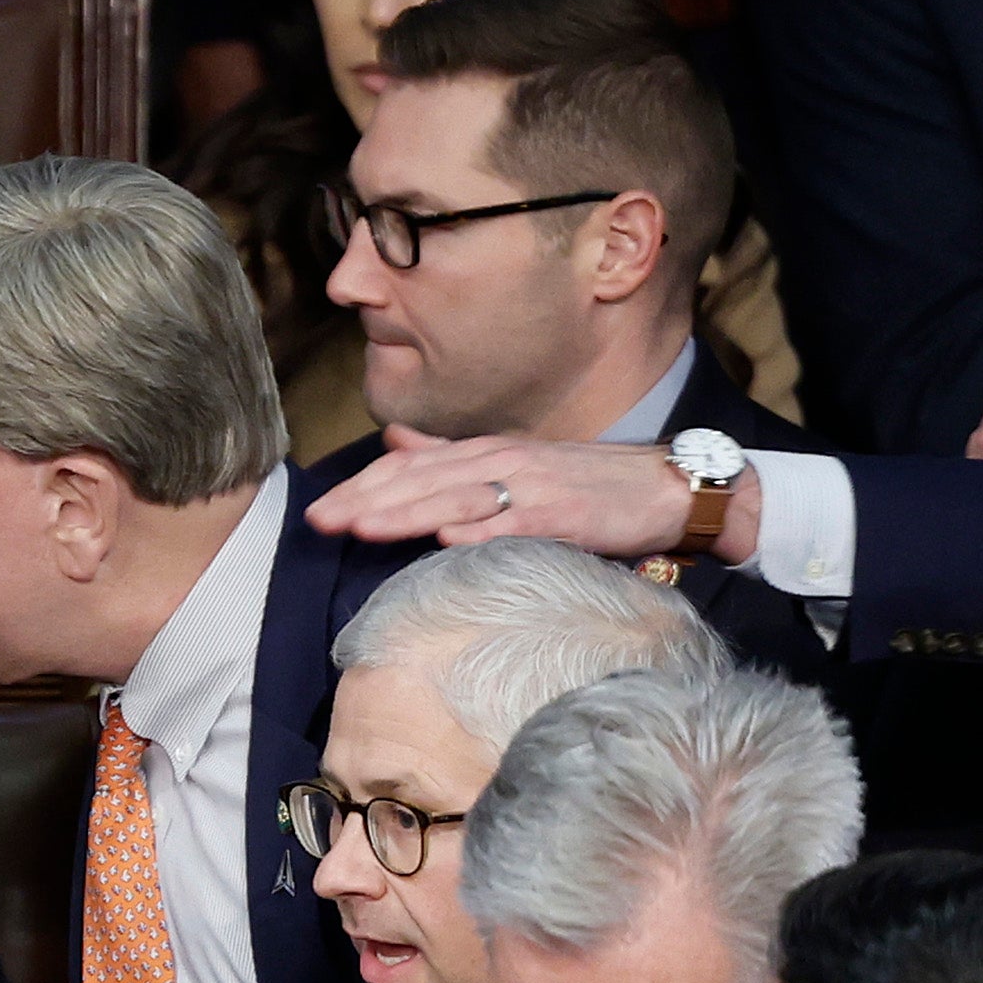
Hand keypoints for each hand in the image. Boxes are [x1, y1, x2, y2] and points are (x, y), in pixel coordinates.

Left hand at [301, 425, 760, 564]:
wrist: (664, 489)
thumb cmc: (588, 485)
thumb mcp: (513, 464)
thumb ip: (452, 457)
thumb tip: (393, 441)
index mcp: (485, 453)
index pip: (410, 467)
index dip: (364, 486)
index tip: (321, 509)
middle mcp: (500, 462)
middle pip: (420, 481)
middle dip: (366, 501)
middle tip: (319, 521)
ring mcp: (530, 485)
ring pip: (455, 497)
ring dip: (406, 512)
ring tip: (361, 528)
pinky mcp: (562, 514)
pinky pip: (513, 523)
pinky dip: (478, 530)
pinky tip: (446, 540)